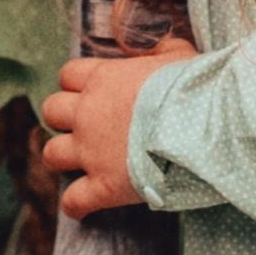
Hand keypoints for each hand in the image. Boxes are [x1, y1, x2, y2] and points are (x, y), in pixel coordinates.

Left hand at [40, 40, 199, 222]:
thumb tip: (160, 48)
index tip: (92, 93)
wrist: (204, 126)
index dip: (77, 85)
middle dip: (64, 119)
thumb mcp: (180, 57)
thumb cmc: (195, 88)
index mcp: (104, 79)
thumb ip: (163, 51)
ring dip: (63, 158)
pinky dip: (76, 205)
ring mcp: (92, 152)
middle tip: (86, 128)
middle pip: (51, 111)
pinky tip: (84, 206)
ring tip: (83, 164)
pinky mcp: (104, 186)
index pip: (68, 75)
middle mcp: (89, 113)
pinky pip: (73, 201)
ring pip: (51, 154)